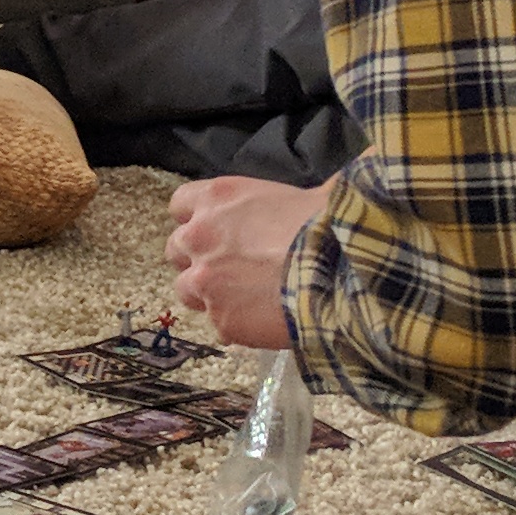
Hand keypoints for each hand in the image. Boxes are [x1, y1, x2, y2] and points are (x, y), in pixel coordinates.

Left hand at [167, 174, 334, 347]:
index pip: (180, 204)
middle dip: (198, 257)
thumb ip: (291, 198)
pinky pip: (219, 324)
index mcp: (217, 198)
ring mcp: (205, 280)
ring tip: (245, 299)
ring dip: (208, 293)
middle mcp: (199, 236)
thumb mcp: (306, 192)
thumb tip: (328, 189)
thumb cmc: (329, 225)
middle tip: (229, 267)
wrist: (339, 272)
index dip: (196, 218)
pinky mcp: (220, 319)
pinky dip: (237, 325)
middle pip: (176, 249)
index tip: (213, 229)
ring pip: (187, 289)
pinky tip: (265, 321)